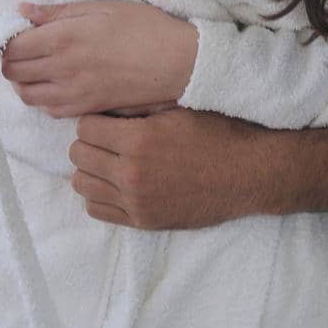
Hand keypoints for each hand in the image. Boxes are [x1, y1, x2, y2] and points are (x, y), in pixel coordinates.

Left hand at [0, 0, 198, 119]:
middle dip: (11, 60)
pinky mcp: (87, 109)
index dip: (8, 40)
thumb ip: (59, 11)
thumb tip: (22, 10)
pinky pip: (50, 110)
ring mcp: (74, 92)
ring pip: (26, 95)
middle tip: (25, 49)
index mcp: (64, 37)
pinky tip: (57, 85)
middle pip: (13, 72)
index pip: (12, 46)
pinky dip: (44, 99)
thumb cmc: (146, 27)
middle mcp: (63, 68)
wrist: (178, 62)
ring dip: (23, 82)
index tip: (18, 33)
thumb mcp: (103, 7)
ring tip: (38, 68)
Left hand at [69, 108, 278, 229]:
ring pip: (82, 184)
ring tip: (111, 161)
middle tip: (108, 139)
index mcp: (139, 139)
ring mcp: (135, 201)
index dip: (95, 120)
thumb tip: (107, 106)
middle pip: (78, 155)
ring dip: (91, 169)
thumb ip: (138, 108)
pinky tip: (116, 183)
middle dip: (89, 143)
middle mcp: (131, 172)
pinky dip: (99, 195)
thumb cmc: (218, 134)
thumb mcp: (178, 109)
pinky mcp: (143, 221)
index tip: (107, 120)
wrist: (249, 174)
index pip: (84, 128)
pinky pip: (97, 210)